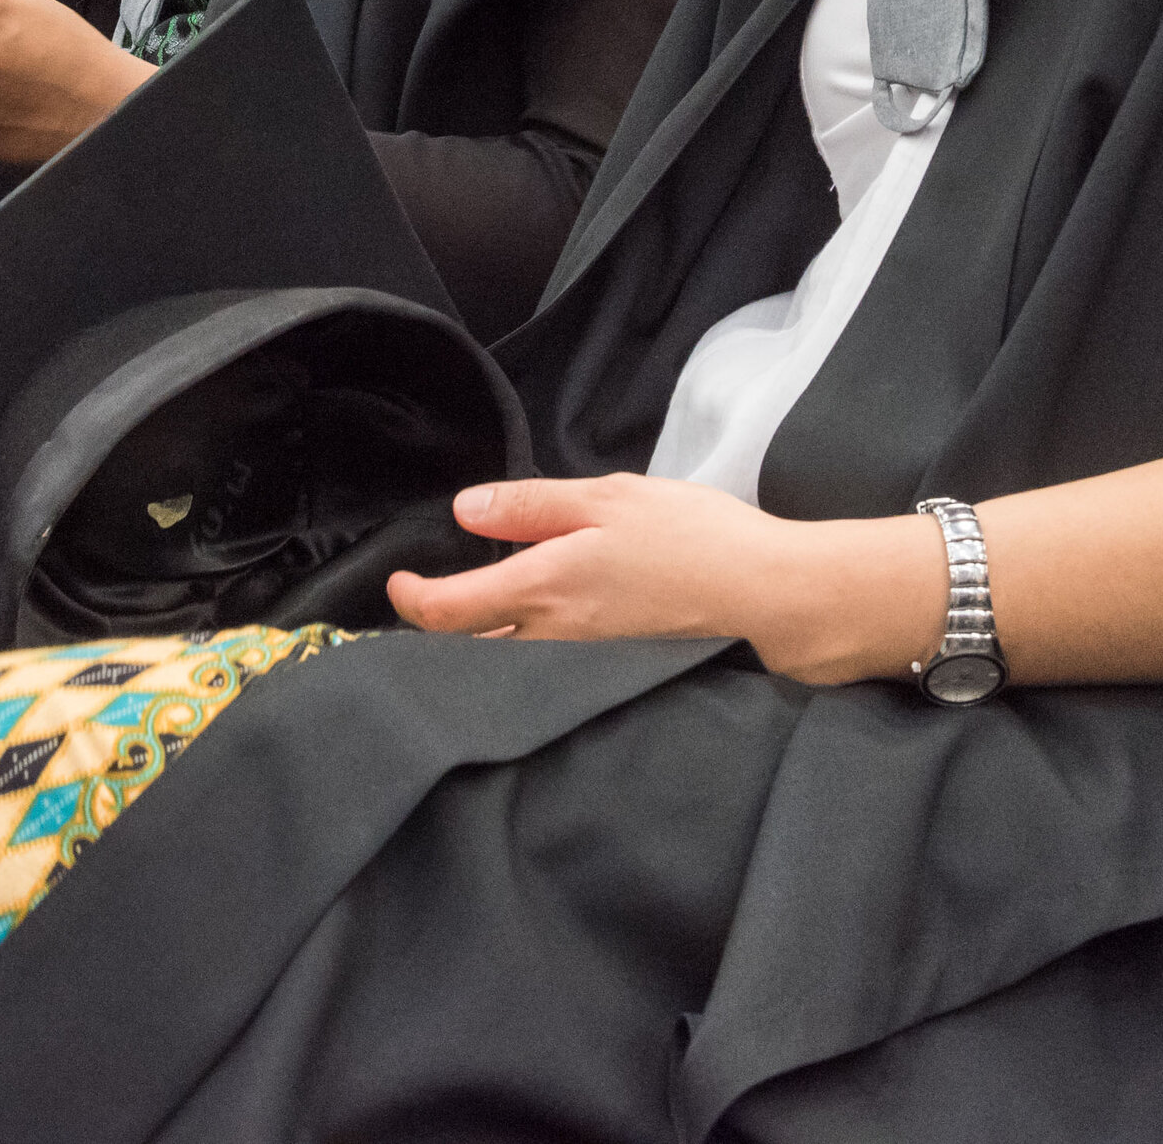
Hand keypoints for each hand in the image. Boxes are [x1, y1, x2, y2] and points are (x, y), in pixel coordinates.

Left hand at [383, 475, 939, 685]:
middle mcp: (552, 636)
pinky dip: (517, 651)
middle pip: (466, 647)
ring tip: (464, 613)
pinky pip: (541, 666)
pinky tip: (526, 629)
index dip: (411, 600)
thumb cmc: (692, 537)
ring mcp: (579, 659)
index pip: (449, 611)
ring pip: (503, 659)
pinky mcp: (606, 666)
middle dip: (436, 630)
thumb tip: (467, 510)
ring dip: (475, 642)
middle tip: (422, 599)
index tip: (397, 582)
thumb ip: (532, 506)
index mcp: (544, 586)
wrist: (765, 594)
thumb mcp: (609, 497)